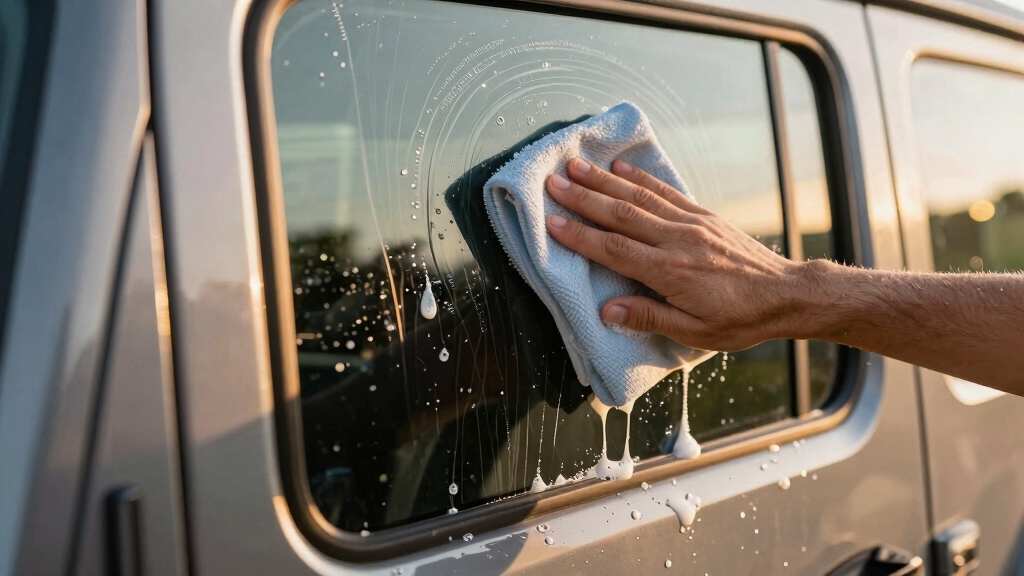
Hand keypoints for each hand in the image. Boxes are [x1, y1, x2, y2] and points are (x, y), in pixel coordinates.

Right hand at [544, 157, 808, 351]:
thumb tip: (607, 311)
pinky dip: (640, 178)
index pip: (615, 250)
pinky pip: (666, 192)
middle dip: (583, 198)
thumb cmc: (740, 320)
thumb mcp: (696, 333)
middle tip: (553, 184)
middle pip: (621, 214)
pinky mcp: (703, 215)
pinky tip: (620, 167)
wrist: (786, 294)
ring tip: (576, 166)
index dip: (581, 236)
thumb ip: (649, 319)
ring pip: (639, 197)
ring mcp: (691, 223)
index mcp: (671, 272)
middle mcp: (678, 241)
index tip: (553, 222)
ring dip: (604, 181)